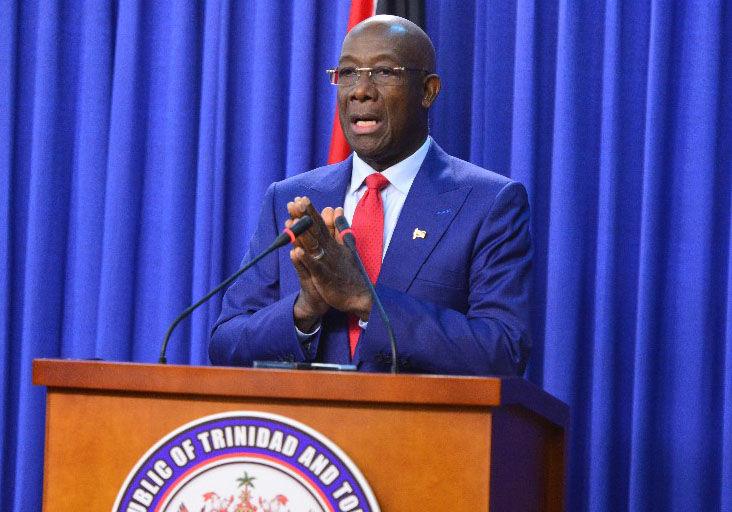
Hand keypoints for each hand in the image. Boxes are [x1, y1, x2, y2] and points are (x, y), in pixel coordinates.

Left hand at [287, 197, 372, 319]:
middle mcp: (329, 250)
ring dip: (302, 234)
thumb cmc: (349, 273)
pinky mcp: (325, 277)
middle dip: (304, 217)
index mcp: (332, 244)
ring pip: (313, 245)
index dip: (310, 212)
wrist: (357, 296)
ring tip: (292, 222)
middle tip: (294, 203)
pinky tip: (296, 252)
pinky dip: (306, 259)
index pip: (320, 224)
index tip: (301, 199)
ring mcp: (327, 262)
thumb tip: (337, 210)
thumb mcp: (346, 247)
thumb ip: (340, 229)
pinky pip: (314, 266)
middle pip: (315, 230)